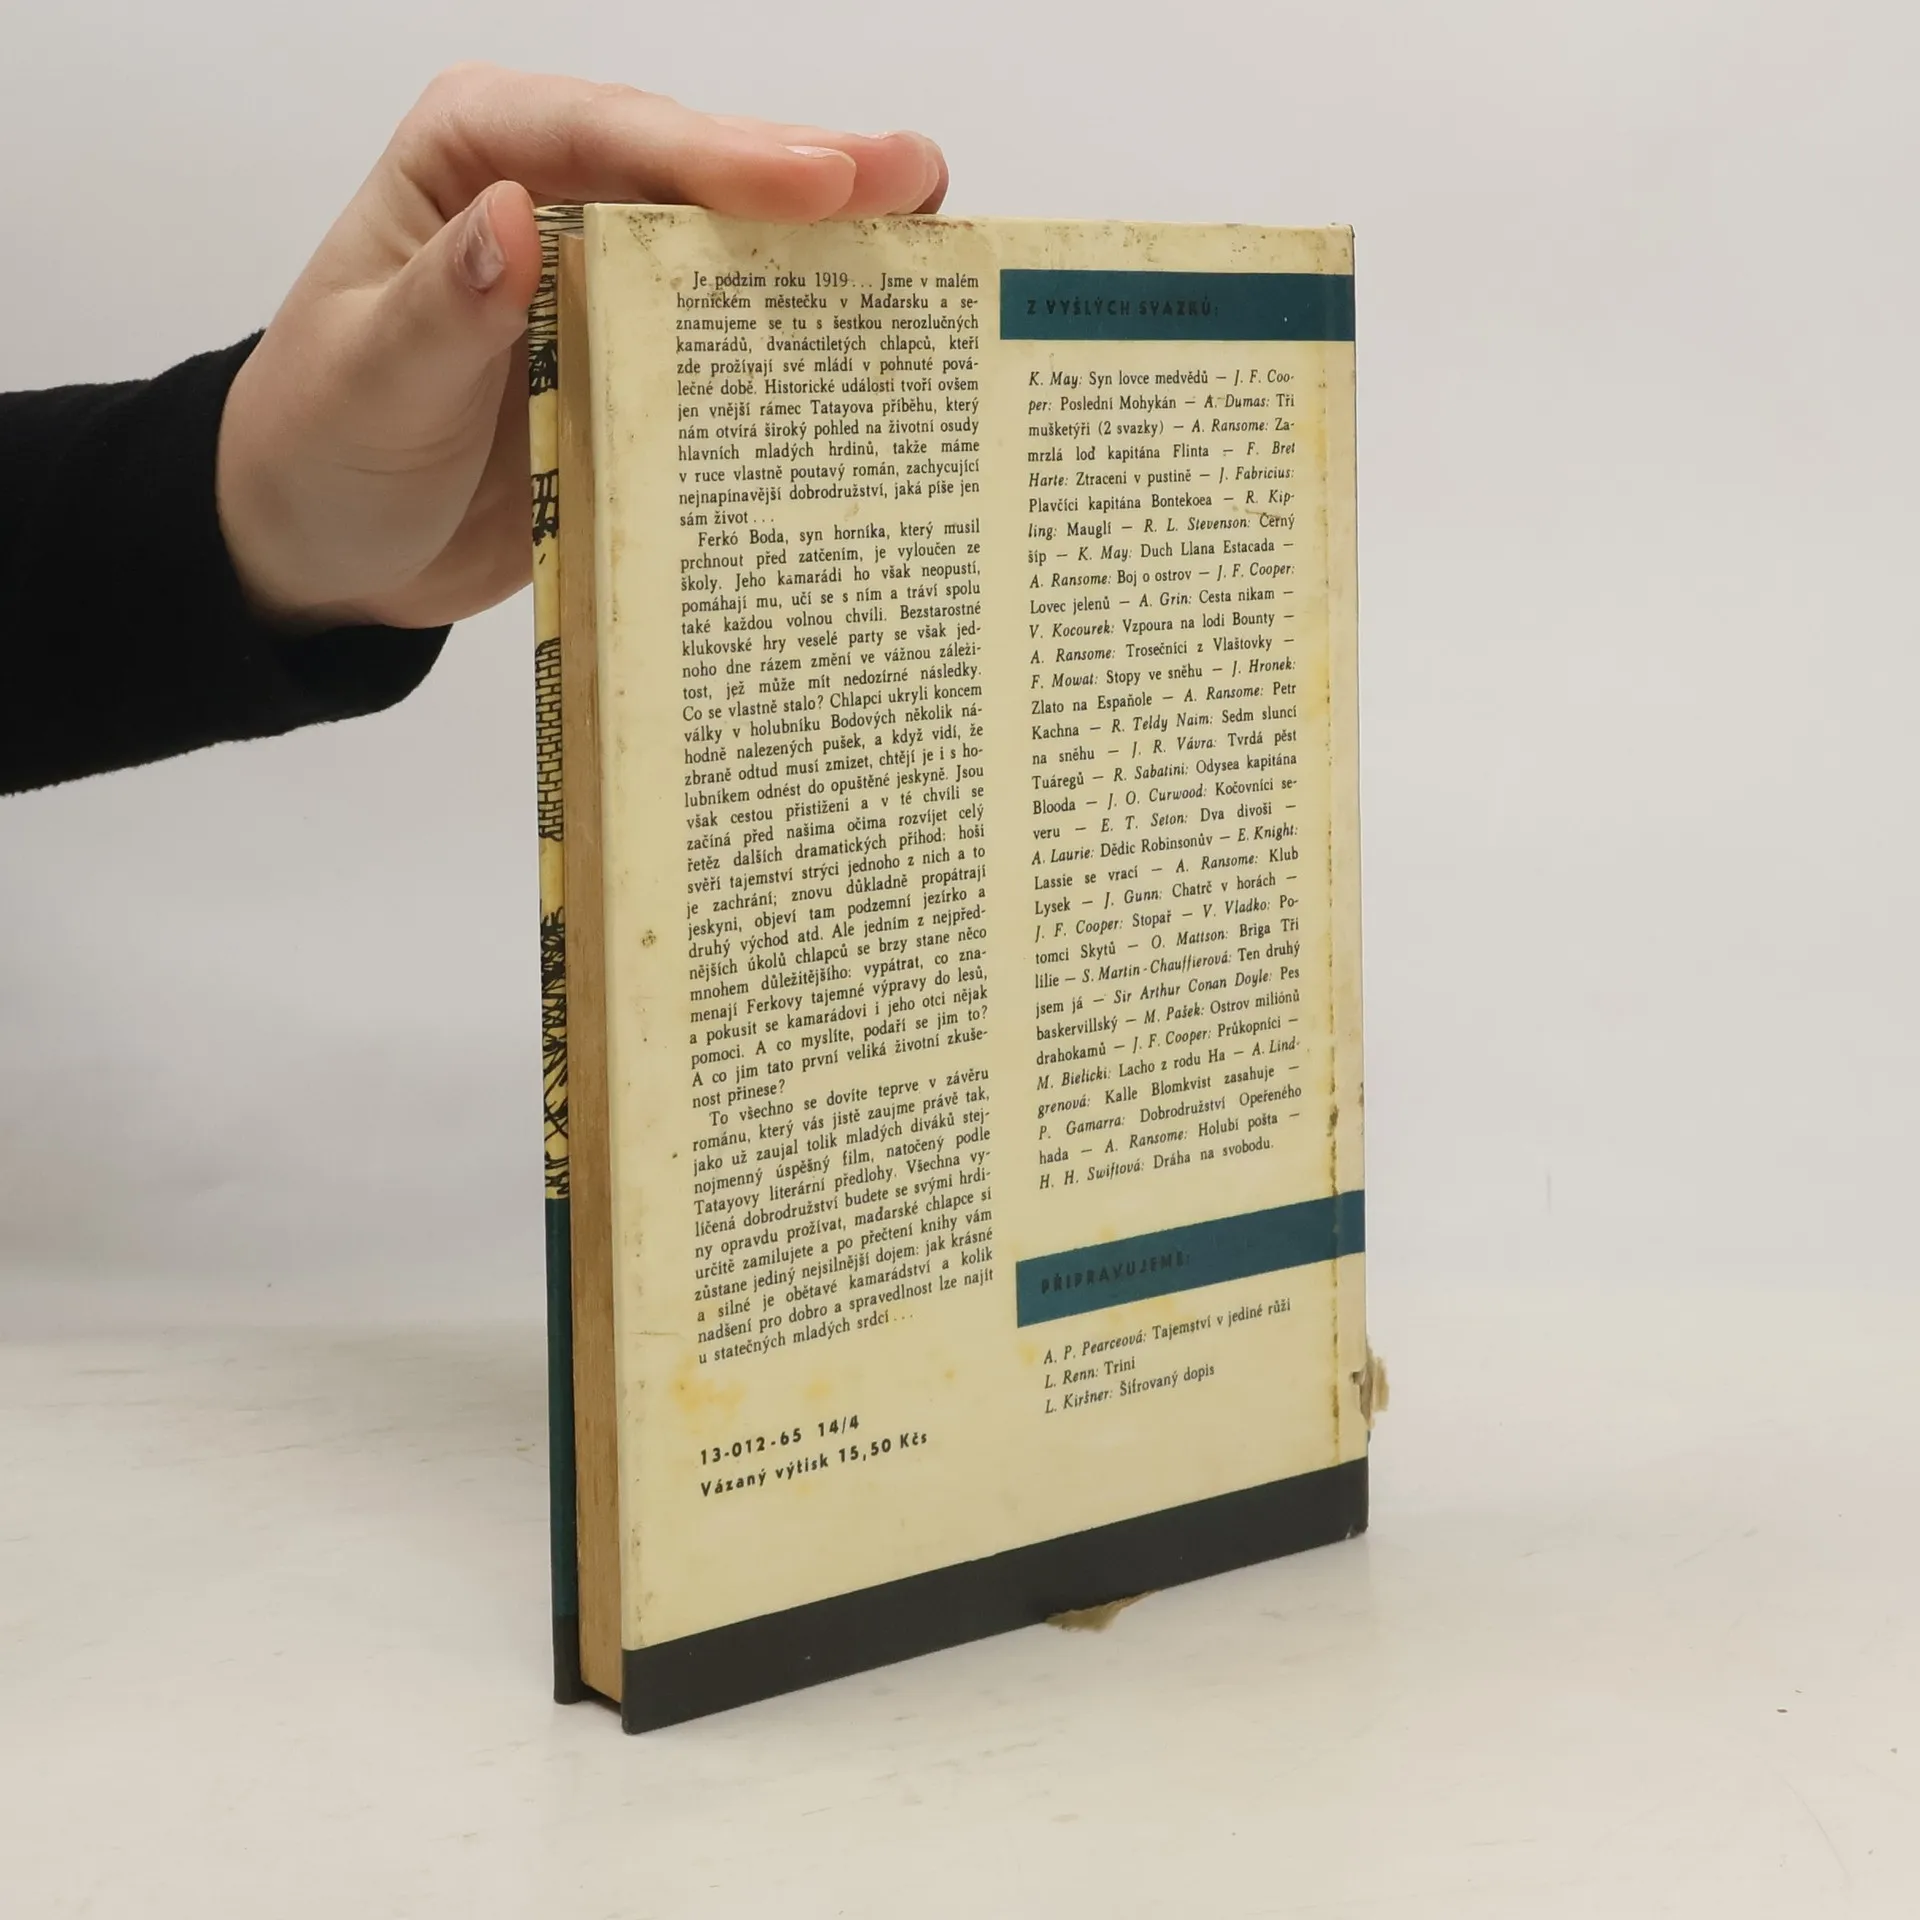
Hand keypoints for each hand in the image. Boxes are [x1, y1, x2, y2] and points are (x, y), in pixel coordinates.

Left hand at [215, 65, 947, 631]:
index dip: (723, 154)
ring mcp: (609, 285)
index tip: (819, 181)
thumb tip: (512, 223)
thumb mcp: (367, 383)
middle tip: (921, 187)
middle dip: (814, 178)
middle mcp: (557, 198)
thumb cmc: (321, 449)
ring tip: (938, 247)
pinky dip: (803, 347)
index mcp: (479, 158)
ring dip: (833, 251)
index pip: (610, 135)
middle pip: (698, 172)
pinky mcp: (639, 366)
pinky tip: (882, 351)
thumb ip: (441, 312)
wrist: (324, 548)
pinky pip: (731, 347)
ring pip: (734, 248)